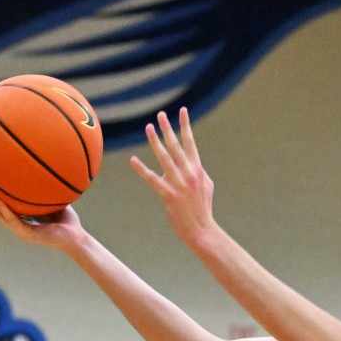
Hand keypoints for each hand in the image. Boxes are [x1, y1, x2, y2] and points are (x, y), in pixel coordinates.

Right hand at [0, 181, 86, 249]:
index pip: (0, 206)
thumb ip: (46, 189)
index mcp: (20, 218)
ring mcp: (20, 230)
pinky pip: (14, 220)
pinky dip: (5, 210)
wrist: (77, 238)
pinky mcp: (28, 234)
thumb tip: (44, 167)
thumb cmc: (67, 221)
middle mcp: (17, 224)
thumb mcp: (54, 200)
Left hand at [129, 108, 217, 249]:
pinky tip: (133, 160)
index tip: (182, 111)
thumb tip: (193, 162)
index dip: (186, 126)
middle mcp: (188, 173)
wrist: (201, 229)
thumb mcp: (206, 186)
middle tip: (161, 114)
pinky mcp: (168, 194)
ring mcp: (178, 184)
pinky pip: (152, 179)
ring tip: (148, 128)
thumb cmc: (202, 208)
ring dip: (156, 142)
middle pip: (176, 146)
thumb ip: (198, 172)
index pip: (190, 143)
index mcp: (197, 170)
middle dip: (168, 129)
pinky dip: (142, 169)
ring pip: (164, 158)